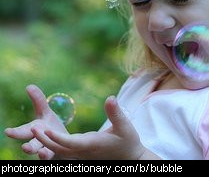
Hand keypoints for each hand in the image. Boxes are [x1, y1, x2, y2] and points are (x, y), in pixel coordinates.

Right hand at [5, 85, 67, 159]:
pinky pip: (52, 156)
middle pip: (32, 144)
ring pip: (41, 152)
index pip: (23, 131)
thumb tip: (29, 86)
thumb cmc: (49, 126)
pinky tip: (46, 154)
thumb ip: (38, 100)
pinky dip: (48, 156)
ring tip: (39, 152)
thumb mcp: (45, 112)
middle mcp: (39, 140)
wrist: (61, 141)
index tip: (8, 131)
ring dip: (40, 152)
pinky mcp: (57, 152)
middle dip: (28, 145)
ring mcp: (47, 148)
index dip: (16, 132)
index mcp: (35, 129)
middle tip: (25, 147)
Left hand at [29, 96, 159, 159]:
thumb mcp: (125, 126)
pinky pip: (63, 151)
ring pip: (60, 151)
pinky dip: (53, 145)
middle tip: (32, 128)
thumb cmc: (128, 141)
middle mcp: (84, 151)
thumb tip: (110, 98)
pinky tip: (45, 137)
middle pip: (60, 149)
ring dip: (46, 143)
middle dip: (45, 141)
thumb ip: (116, 113)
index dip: (57, 138)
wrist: (129, 157)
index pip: (71, 143)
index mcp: (92, 144)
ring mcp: (82, 154)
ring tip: (34, 130)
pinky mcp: (81, 152)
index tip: (44, 130)